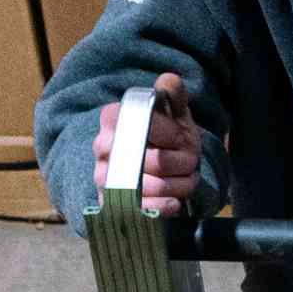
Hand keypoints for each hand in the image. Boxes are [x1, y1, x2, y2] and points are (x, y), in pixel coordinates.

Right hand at [92, 71, 204, 215]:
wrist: (159, 169)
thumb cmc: (167, 137)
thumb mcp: (173, 111)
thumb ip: (173, 92)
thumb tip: (168, 82)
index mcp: (113, 118)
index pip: (148, 125)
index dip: (172, 134)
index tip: (180, 137)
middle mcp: (102, 147)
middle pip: (157, 160)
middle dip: (183, 162)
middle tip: (190, 161)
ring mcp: (104, 177)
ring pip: (154, 186)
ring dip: (180, 184)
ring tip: (186, 179)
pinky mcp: (111, 204)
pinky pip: (142, 210)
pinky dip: (165, 206)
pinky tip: (174, 201)